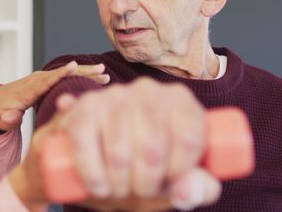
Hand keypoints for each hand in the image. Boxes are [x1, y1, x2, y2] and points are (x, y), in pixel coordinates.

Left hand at [0, 61, 109, 129]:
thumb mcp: (1, 119)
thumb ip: (9, 118)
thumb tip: (13, 117)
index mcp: (27, 90)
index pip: (46, 81)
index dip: (60, 74)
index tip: (74, 66)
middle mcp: (36, 81)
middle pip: (61, 74)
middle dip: (81, 71)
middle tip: (100, 70)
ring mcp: (42, 80)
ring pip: (66, 74)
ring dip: (85, 73)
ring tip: (104, 73)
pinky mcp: (46, 82)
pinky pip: (65, 78)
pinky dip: (80, 77)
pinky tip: (97, 79)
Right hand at [10, 77, 221, 211]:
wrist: (94, 159)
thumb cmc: (143, 168)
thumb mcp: (177, 182)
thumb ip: (198, 188)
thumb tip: (186, 190)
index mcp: (180, 101)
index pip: (189, 139)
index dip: (179, 173)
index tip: (168, 184)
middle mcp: (148, 90)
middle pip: (153, 149)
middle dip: (145, 184)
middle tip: (139, 191)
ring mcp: (113, 95)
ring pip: (119, 152)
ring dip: (118, 184)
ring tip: (118, 189)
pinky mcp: (83, 107)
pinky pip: (85, 144)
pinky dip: (92, 174)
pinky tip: (98, 187)